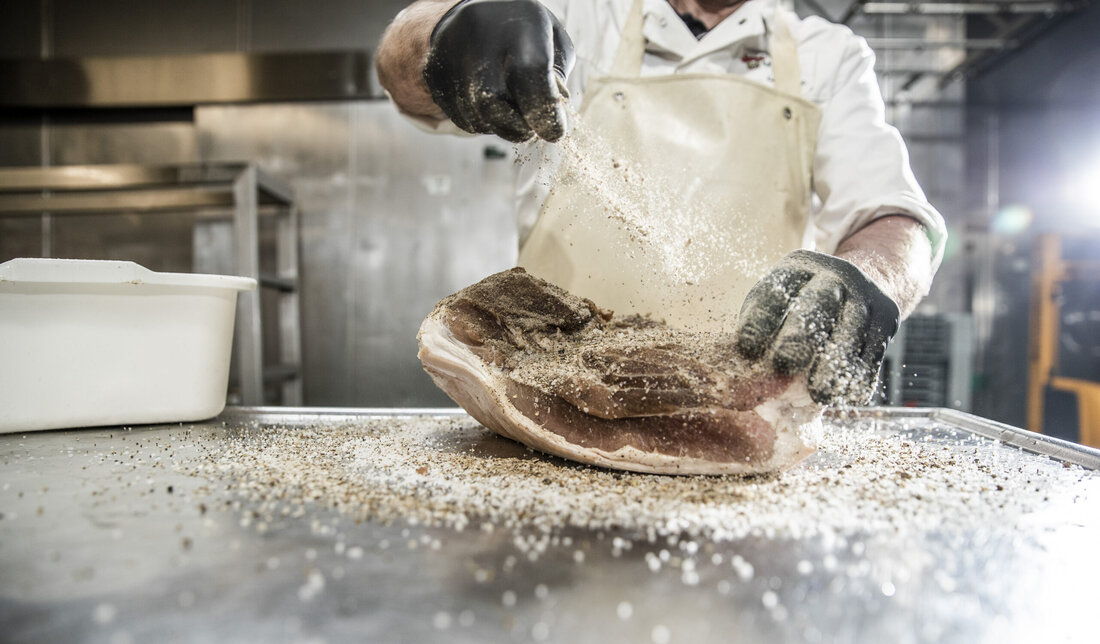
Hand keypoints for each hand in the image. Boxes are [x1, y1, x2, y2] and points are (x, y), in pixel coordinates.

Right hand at [424, 0, 574, 141]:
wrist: (478, 9)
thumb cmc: (525, 31)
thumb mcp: (553, 42)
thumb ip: (555, 81)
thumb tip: (548, 121)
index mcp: (517, 24)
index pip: (529, 74)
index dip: (544, 112)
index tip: (555, 131)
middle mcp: (478, 36)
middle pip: (491, 102)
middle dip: (516, 127)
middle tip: (530, 130)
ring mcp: (450, 54)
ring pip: (474, 115)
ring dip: (498, 125)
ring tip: (510, 111)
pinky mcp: (434, 73)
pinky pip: (460, 116)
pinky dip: (481, 121)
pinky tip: (490, 104)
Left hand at [733, 250, 900, 405]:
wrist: (868, 280)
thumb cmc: (807, 301)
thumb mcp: (786, 297)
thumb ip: (767, 326)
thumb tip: (748, 370)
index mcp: (799, 267)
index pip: (775, 291)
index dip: (760, 320)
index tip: (747, 349)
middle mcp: (835, 276)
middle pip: (816, 304)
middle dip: (799, 337)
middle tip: (784, 365)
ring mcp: (865, 296)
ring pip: (850, 330)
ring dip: (835, 366)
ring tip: (819, 394)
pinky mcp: (888, 318)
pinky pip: (875, 350)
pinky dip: (861, 375)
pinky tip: (846, 395)